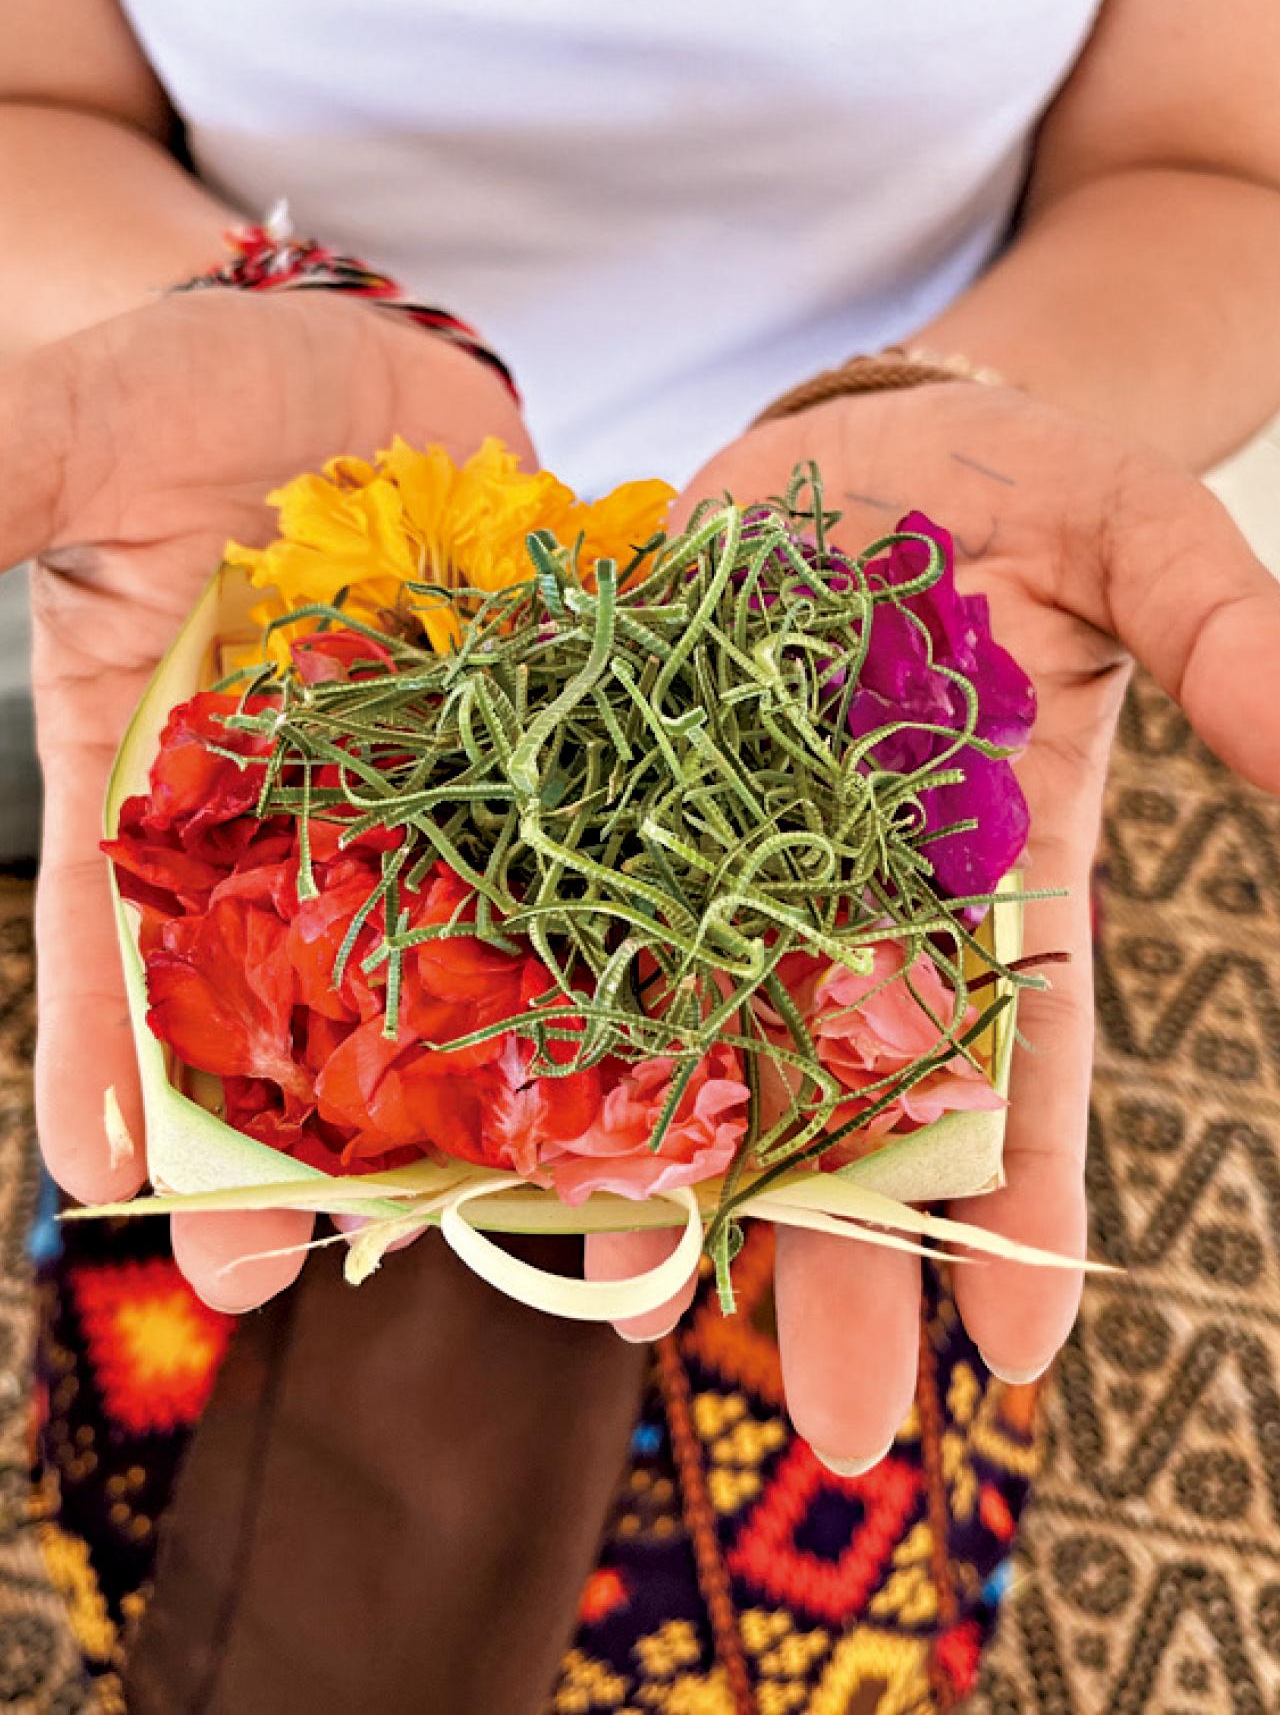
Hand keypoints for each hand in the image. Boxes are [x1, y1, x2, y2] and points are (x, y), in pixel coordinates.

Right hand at [1, 288, 531, 1310]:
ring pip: (455, 973)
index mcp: (164, 786)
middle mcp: (301, 835)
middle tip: (285, 1272)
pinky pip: (597, 872)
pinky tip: (674, 1052)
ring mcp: (439, 818)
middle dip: (284, 1130)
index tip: (111, 1180)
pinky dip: (629, 955)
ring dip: (475, 1092)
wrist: (370, 369)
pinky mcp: (557, 779)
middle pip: (286, 1001)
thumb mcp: (83, 432)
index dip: (103, 1053)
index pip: (113, 937)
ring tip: (493, 1212)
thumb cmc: (201, 395)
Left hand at [591, 382, 1279, 1470]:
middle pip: (853, 1107)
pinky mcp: (612, 812)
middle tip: (841, 1435)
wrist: (851, 446)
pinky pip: (576, 937)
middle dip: (848, 1261)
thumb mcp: (1139, 539)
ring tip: (634, 1320)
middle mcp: (854, 907)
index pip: (1022, 1068)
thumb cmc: (1018, 496)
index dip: (1027, 1204)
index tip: (1027, 1349)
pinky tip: (506, 1133)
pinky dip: (547, 1027)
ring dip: (673, 1186)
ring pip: (701, 1052)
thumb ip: (1227, 640)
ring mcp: (724, 870)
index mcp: (993, 881)